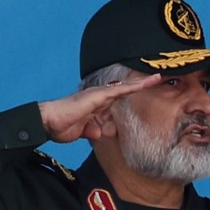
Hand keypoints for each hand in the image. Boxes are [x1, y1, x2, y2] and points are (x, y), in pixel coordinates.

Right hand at [39, 73, 161, 142]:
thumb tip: (101, 132)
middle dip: (142, 85)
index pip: (119, 99)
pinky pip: (119, 90)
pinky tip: (146, 82)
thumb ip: (95, 130)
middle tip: (160, 77)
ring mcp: (99, 95)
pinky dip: (133, 87)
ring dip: (142, 84)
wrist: (49, 123)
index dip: (133, 94)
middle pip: (125, 91)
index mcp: (97, 106)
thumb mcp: (86, 132)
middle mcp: (99, 98)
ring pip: (125, 88)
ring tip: (158, 77)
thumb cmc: (63, 127)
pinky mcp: (98, 96)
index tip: (147, 90)